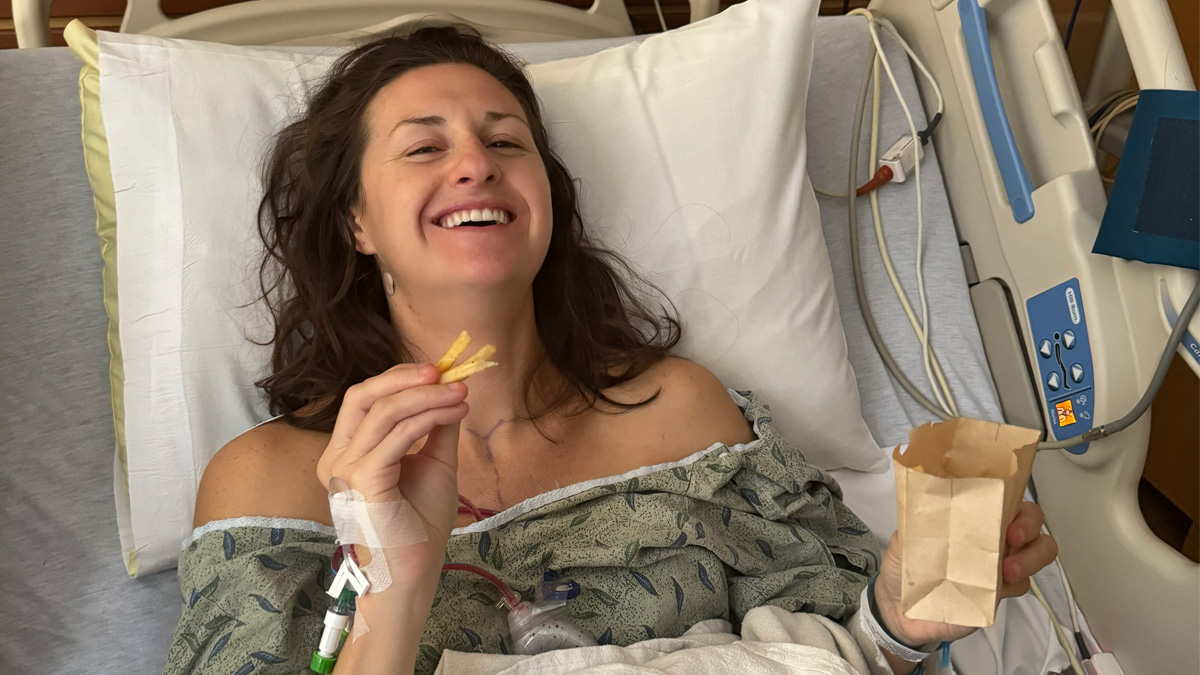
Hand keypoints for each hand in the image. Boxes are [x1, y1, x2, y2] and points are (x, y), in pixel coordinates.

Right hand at [316, 363, 468, 566]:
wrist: (416, 569)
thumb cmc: (419, 522)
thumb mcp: (433, 462)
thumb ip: (435, 425)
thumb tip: (449, 389)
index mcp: (347, 452)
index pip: (365, 400)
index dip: (399, 379)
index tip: (438, 371)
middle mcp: (337, 458)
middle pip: (362, 396)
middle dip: (404, 378)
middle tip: (442, 371)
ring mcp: (344, 470)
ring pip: (384, 412)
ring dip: (427, 397)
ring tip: (459, 395)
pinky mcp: (362, 481)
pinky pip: (397, 436)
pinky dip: (429, 418)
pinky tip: (454, 413)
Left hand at [874, 501, 1059, 646]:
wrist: (901, 611)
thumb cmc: (906, 569)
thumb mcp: (903, 541)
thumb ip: (916, 524)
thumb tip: (925, 506)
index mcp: (971, 518)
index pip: (1004, 497)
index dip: (1012, 499)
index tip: (1005, 511)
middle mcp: (991, 537)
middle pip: (1032, 523)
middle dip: (1031, 528)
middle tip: (1013, 539)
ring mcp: (999, 564)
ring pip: (1037, 553)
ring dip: (1031, 558)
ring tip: (1008, 571)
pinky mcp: (1000, 592)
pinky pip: (1022, 585)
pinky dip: (1016, 584)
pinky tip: (998, 589)